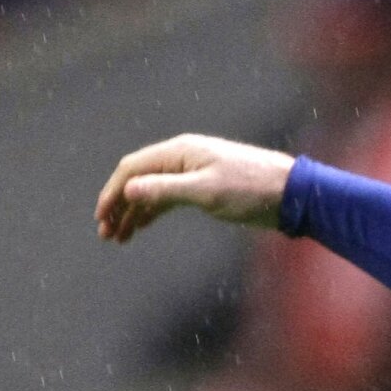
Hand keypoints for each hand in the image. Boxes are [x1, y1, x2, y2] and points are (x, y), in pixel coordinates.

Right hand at [96, 134, 294, 242]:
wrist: (290, 193)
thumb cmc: (251, 189)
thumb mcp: (207, 192)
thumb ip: (166, 189)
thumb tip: (130, 189)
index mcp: (179, 152)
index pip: (132, 169)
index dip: (112, 193)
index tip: (101, 219)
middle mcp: (182, 158)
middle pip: (138, 179)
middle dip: (119, 206)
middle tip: (106, 234)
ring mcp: (192, 173)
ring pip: (151, 191)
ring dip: (134, 213)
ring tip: (119, 238)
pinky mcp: (203, 188)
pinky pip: (168, 197)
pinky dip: (153, 212)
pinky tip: (141, 227)